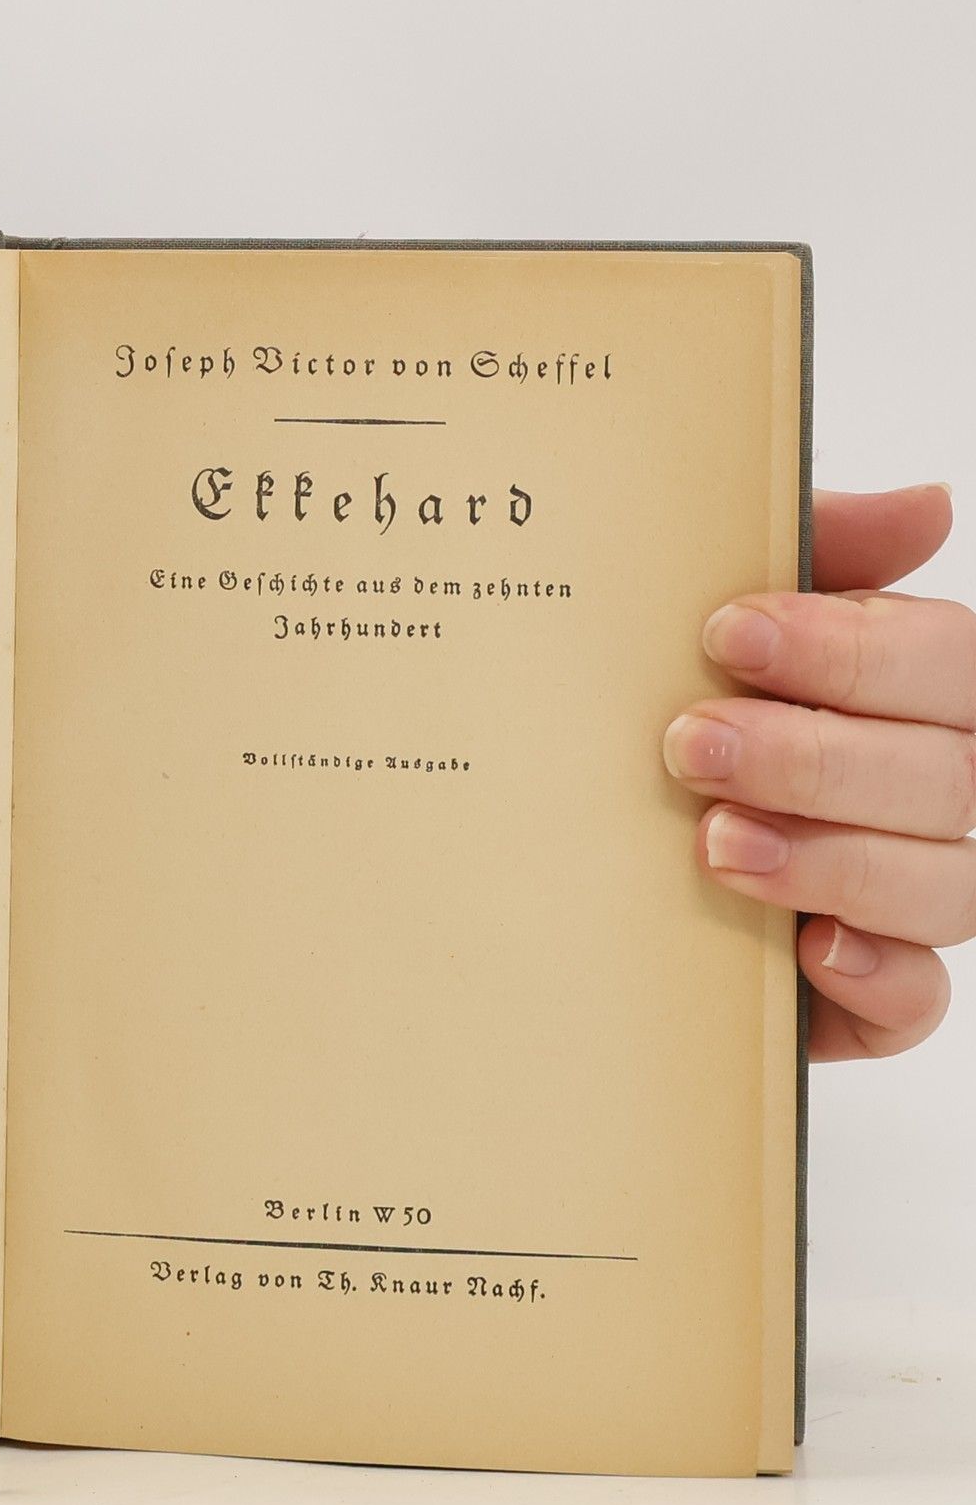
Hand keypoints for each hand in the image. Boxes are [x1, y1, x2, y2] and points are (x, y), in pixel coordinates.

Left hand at [663, 484, 970, 1059]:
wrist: (567, 865)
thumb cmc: (667, 717)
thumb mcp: (710, 629)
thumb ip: (811, 555)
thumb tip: (927, 505)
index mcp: (908, 697)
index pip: (947, 663)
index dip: (852, 649)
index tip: (727, 635)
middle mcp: (922, 796)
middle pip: (946, 776)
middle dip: (814, 756)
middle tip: (689, 744)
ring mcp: (902, 900)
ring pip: (942, 884)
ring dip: (829, 859)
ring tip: (716, 843)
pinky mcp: (866, 995)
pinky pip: (916, 998)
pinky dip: (876, 976)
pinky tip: (811, 949)